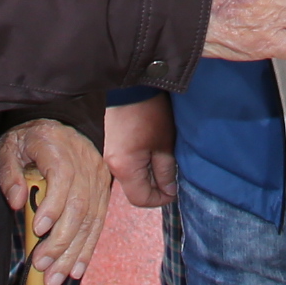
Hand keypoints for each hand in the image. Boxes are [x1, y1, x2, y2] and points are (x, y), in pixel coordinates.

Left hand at [0, 118, 111, 284]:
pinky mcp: (103, 191)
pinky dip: (87, 248)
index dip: (53, 205)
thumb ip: (9, 172)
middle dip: (61, 242)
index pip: (62, 178)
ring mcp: (97, 178)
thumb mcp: (10, 147)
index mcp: (58, 149)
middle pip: (79, 207)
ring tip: (56, 278)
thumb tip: (16, 202)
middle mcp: (84, 164)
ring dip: (73, 253)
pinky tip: (76, 269)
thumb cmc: (30, 138)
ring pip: (90, 220)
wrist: (60, 122)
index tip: (39, 228)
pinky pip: (98, 223)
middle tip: (42, 266)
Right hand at [105, 95, 178, 211]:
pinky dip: (141, 164)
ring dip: (149, 175)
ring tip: (164, 161)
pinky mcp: (113, 145)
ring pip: (132, 177)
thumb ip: (166, 172)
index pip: (140, 199)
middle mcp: (113, 165)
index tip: (175, 190)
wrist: (132, 85)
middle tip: (172, 174)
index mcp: (124, 168)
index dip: (160, 199)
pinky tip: (154, 152)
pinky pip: (128, 164)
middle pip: (135, 189)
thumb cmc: (150, 114)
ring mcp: (110, 155)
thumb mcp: (164, 145)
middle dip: (155, 187)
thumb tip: (169, 190)